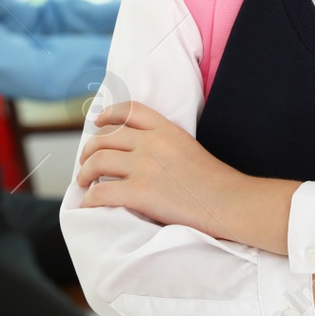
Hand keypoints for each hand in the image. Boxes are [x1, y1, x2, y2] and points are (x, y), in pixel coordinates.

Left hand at [75, 100, 242, 239]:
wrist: (231, 203)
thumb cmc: (216, 183)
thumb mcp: (189, 148)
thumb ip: (165, 144)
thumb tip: (140, 154)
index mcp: (166, 129)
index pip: (129, 110)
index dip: (108, 114)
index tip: (99, 122)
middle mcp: (152, 143)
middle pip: (105, 137)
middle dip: (89, 149)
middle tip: (85, 162)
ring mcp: (145, 166)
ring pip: (97, 161)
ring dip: (84, 173)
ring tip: (83, 182)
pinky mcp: (140, 192)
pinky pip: (101, 192)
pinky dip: (89, 199)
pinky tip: (89, 205)